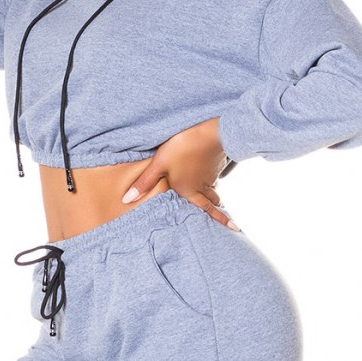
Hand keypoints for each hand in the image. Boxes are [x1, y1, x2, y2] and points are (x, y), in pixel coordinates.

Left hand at [121, 118, 241, 230]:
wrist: (210, 131)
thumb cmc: (183, 148)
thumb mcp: (159, 165)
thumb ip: (144, 182)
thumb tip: (126, 200)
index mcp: (189, 191)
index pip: (206, 210)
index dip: (221, 220)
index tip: (235, 228)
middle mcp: (203, 186)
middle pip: (212, 201)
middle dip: (217, 209)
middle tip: (223, 218)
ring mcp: (211, 174)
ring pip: (214, 188)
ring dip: (216, 195)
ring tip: (218, 200)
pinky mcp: (216, 162)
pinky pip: (215, 176)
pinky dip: (213, 179)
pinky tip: (209, 172)